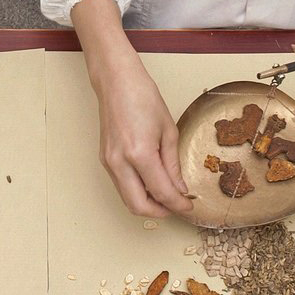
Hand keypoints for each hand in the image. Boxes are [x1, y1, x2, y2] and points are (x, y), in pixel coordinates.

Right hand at [83, 32, 195, 218]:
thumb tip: (180, 189)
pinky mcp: (105, 160)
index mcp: (139, 154)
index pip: (161, 192)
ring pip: (127, 199)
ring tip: (166, 196)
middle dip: (160, 212)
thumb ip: (173, 165)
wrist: (116, 82)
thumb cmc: (143, 97)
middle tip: (177, 207)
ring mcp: (109, 162)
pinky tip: (151, 184)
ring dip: (148, 204)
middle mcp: (120, 162)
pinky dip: (137, 192)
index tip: (189, 206)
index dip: (178, 204)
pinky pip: (121, 186)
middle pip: (138, 206)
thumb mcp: (168, 131)